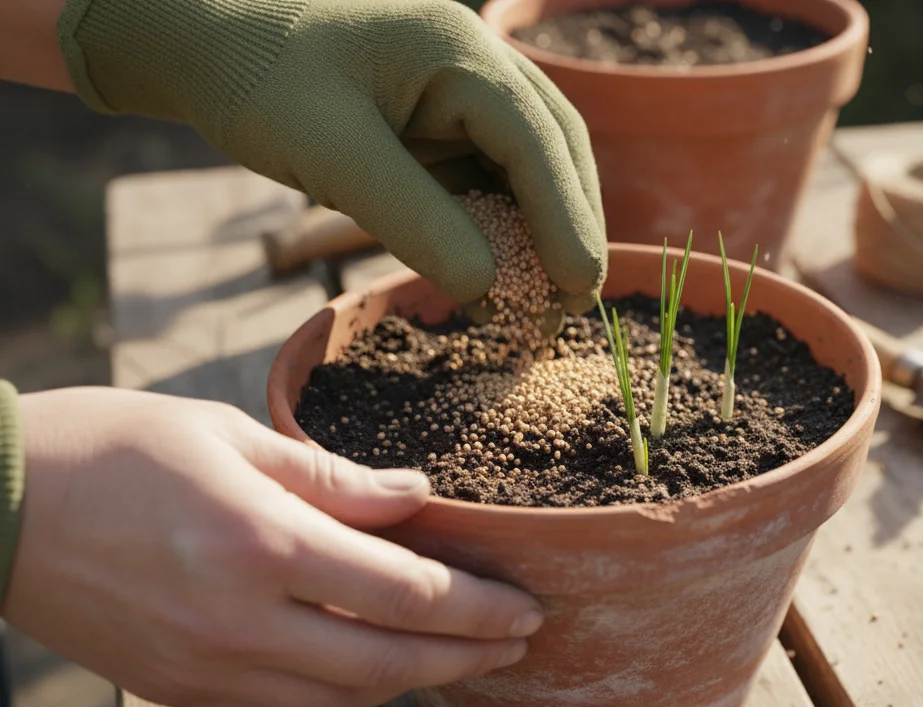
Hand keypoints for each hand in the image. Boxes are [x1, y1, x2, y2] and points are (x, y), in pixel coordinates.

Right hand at [6, 387, 541, 706]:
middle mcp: (243, 620)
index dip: (479, 607)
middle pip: (390, 659)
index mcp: (262, 544)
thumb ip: (334, 477)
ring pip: (343, 695)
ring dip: (414, 680)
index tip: (526, 605)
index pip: (407, 593)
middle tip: (521, 642)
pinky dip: (345, 692)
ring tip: (464, 659)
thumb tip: (417, 493)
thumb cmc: (113, 449)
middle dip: (469, 656)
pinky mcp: (182, 687)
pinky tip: (375, 669)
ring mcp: (210, 666)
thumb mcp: (231, 437)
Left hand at [58, 0, 606, 318]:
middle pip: (554, 148)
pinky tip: (500, 271)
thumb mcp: (331, 154)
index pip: (537, 139)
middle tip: (575, 303)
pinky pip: (487, 175)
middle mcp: (475, 63)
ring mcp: (460, 90)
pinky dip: (501, 225)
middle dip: (570, 225)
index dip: (567, 216)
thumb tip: (489, 288)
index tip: (580, 286)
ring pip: (529, 165)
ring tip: (547, 298)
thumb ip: (414, 220)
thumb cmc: (257, 81)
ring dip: (542, 230)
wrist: (202, 45)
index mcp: (457, 49)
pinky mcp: (439, 120)